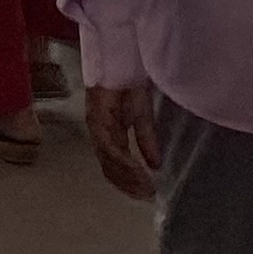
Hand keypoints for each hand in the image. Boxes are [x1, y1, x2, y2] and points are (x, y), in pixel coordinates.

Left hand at [86, 80, 161, 201]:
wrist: (120, 57)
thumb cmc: (127, 82)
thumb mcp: (143, 115)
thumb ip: (147, 140)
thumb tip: (156, 165)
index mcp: (108, 134)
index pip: (114, 166)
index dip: (128, 182)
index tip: (145, 193)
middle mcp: (99, 133)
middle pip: (109, 167)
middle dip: (128, 184)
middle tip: (146, 196)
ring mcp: (96, 126)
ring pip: (108, 160)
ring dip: (127, 176)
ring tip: (145, 187)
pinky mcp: (98, 117)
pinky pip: (110, 145)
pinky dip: (124, 161)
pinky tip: (138, 169)